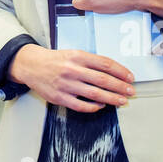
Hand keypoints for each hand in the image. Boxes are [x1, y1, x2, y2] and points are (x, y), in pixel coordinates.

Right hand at [9, 43, 133, 112]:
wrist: (32, 66)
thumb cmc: (56, 60)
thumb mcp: (73, 54)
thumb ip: (90, 62)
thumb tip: (113, 73)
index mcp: (78, 56)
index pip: (105, 64)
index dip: (121, 71)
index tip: (130, 77)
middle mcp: (73, 70)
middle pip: (103, 80)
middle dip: (120, 87)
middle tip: (131, 92)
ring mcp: (66, 85)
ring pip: (95, 94)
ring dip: (112, 99)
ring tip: (122, 101)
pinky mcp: (60, 98)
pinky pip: (81, 105)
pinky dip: (94, 107)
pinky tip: (101, 106)